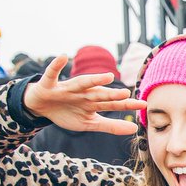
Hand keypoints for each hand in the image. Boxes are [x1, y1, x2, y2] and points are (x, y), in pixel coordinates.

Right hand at [23, 55, 143, 135]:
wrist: (41, 106)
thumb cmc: (68, 113)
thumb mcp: (89, 123)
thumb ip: (111, 126)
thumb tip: (134, 129)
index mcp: (93, 102)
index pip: (113, 104)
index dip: (127, 104)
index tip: (144, 104)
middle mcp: (83, 93)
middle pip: (100, 94)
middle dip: (112, 94)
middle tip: (127, 93)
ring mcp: (67, 88)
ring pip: (82, 83)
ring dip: (93, 79)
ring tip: (107, 76)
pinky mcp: (49, 84)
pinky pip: (52, 73)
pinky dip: (56, 65)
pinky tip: (61, 56)